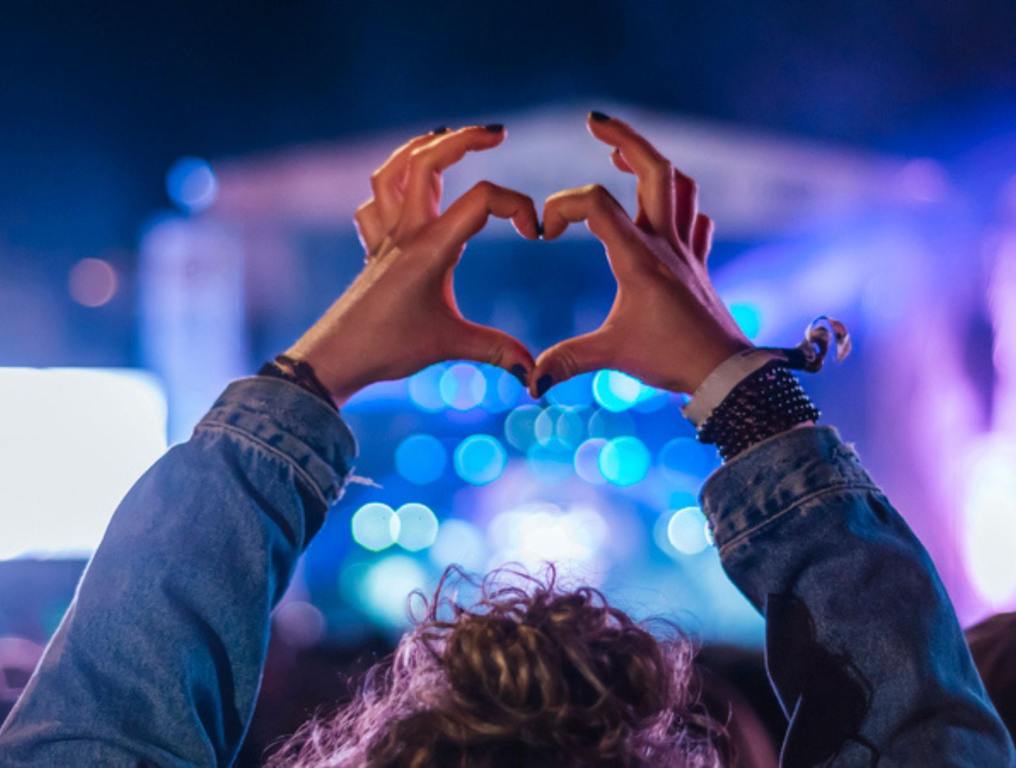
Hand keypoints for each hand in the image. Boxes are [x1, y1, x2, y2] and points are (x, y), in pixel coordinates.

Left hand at [287, 125, 540, 404]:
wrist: (334, 358)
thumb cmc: (388, 349)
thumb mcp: (450, 345)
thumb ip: (497, 350)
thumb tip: (534, 375)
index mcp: (430, 248)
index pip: (481, 200)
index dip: (517, 206)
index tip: (534, 233)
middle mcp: (405, 233)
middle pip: (427, 161)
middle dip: (464, 139)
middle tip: (498, 133)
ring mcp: (384, 237)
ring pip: (393, 171)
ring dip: (420, 147)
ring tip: (448, 137)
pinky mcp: (372, 250)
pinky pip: (374, 203)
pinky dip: (390, 187)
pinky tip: (407, 192)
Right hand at [530, 113, 751, 396]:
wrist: (726, 372)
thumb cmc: (671, 359)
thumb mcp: (611, 356)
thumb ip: (567, 359)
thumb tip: (530, 381)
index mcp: (638, 258)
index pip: (595, 204)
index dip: (561, 206)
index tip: (544, 233)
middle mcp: (665, 244)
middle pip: (653, 170)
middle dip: (623, 139)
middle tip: (595, 121)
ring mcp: (686, 251)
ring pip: (679, 186)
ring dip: (651, 162)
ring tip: (624, 154)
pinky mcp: (699, 264)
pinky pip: (696, 218)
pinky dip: (680, 202)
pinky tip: (665, 206)